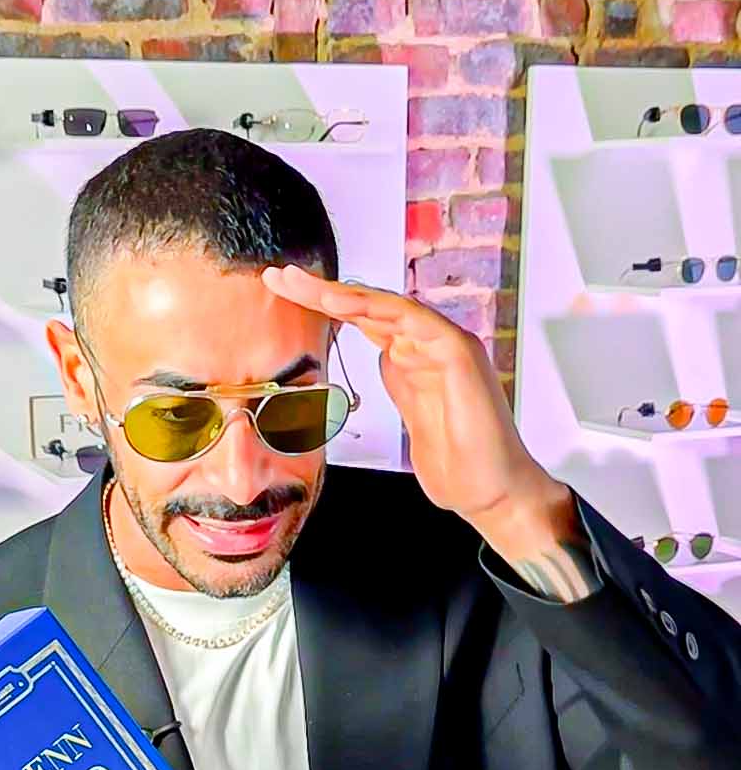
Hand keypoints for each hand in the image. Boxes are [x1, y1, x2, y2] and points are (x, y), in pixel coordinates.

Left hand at [260, 262, 558, 529]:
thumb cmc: (457, 467)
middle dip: (321, 290)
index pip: (363, 322)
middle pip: (368, 307)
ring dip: (339, 292)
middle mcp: (427, 345)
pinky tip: (340, 301)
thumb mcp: (409, 425)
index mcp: (412, 360)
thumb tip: (379, 375)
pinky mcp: (457, 351)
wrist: (491, 494)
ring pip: (385, 305)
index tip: (284, 296)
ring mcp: (444, 344)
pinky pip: (411, 318)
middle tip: (278, 276)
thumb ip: (396, 394)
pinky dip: (374, 307)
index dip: (324, 307)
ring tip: (297, 282)